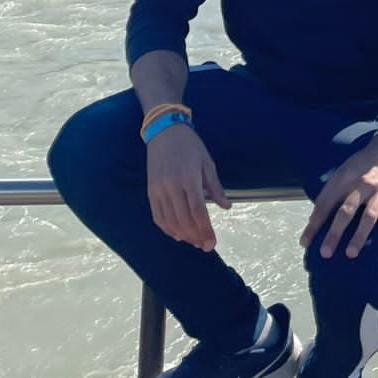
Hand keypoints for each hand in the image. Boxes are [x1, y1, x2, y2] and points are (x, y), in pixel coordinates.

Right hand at [146, 123, 227, 250]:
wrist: (164, 131)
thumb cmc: (190, 145)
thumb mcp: (207, 162)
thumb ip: (216, 187)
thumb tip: (227, 208)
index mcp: (189, 178)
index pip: (198, 211)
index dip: (205, 230)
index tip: (212, 243)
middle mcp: (172, 186)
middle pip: (184, 220)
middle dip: (196, 236)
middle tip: (206, 246)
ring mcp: (158, 190)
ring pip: (170, 221)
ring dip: (183, 235)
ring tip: (194, 241)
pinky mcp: (150, 191)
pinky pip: (158, 216)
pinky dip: (167, 229)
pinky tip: (178, 234)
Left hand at [302, 139, 377, 260]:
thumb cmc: (361, 165)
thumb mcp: (342, 171)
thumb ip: (330, 193)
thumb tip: (314, 220)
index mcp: (343, 179)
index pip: (325, 204)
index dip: (314, 224)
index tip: (305, 242)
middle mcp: (360, 185)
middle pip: (346, 212)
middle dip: (334, 233)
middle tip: (325, 253)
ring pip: (368, 217)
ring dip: (359, 236)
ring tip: (351, 254)